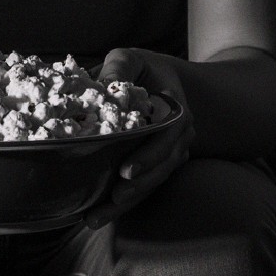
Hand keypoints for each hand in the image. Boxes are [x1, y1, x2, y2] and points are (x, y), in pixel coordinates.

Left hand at [84, 47, 194, 228]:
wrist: (162, 79)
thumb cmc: (142, 68)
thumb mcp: (130, 58)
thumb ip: (119, 67)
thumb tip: (106, 85)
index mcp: (175, 109)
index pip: (168, 136)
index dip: (150, 155)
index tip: (126, 170)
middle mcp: (179, 135)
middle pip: (163, 166)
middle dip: (139, 186)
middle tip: (113, 198)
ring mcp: (170, 154)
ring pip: (153, 182)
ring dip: (128, 202)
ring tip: (97, 217)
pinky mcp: (156, 166)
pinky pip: (144, 186)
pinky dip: (123, 203)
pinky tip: (96, 216)